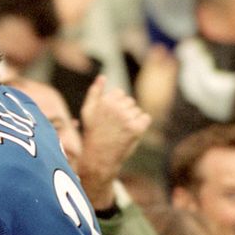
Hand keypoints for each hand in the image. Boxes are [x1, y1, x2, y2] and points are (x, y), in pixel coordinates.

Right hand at [77, 76, 149, 208]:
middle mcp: (116, 108)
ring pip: (137, 111)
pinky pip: (146, 118)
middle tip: (113, 127)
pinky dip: (141, 126)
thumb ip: (94, 92)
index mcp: (105, 101)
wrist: (99, 158)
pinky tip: (130, 134)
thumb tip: (102, 76)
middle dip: (124, 113)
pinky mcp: (137, 128)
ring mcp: (127, 118)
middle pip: (130, 102)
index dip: (115, 106)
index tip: (108, 118)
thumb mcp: (88, 112)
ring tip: (120, 132)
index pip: (120, 94)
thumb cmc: (93, 134)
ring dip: (132, 120)